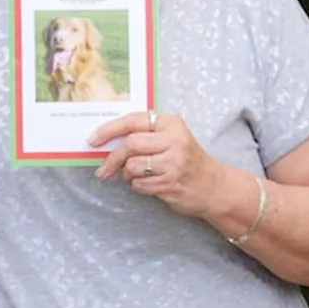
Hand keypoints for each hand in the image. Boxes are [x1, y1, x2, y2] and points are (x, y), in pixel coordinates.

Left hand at [89, 111, 223, 217]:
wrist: (215, 187)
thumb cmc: (187, 161)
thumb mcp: (171, 138)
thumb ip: (144, 135)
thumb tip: (106, 140)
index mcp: (170, 123)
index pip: (132, 121)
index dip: (108, 130)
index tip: (93, 140)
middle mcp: (174, 140)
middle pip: (130, 144)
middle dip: (113, 158)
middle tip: (104, 169)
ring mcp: (173, 162)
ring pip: (132, 166)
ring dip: (127, 174)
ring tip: (136, 176)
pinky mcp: (171, 183)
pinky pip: (140, 184)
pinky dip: (138, 186)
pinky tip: (149, 184)